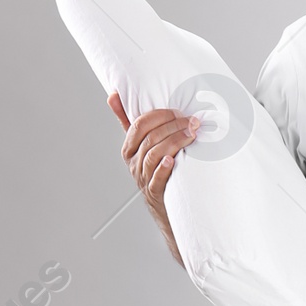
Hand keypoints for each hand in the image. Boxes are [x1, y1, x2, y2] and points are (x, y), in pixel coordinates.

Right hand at [108, 91, 198, 261]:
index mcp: (129, 149)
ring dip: (174, 142)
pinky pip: (156, 180)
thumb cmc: (154, 172)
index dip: (158, 115)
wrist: (166, 211)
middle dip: (172, 126)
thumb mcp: (141, 147)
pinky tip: (172, 160)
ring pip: (154, 155)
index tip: (178, 111)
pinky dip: (163, 169)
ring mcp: (143, 179)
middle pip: (149, 139)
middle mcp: (134, 163)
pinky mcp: (155, 194)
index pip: (138, 125)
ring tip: (192, 134)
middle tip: (192, 121)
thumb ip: (128, 121)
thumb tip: (113, 95)